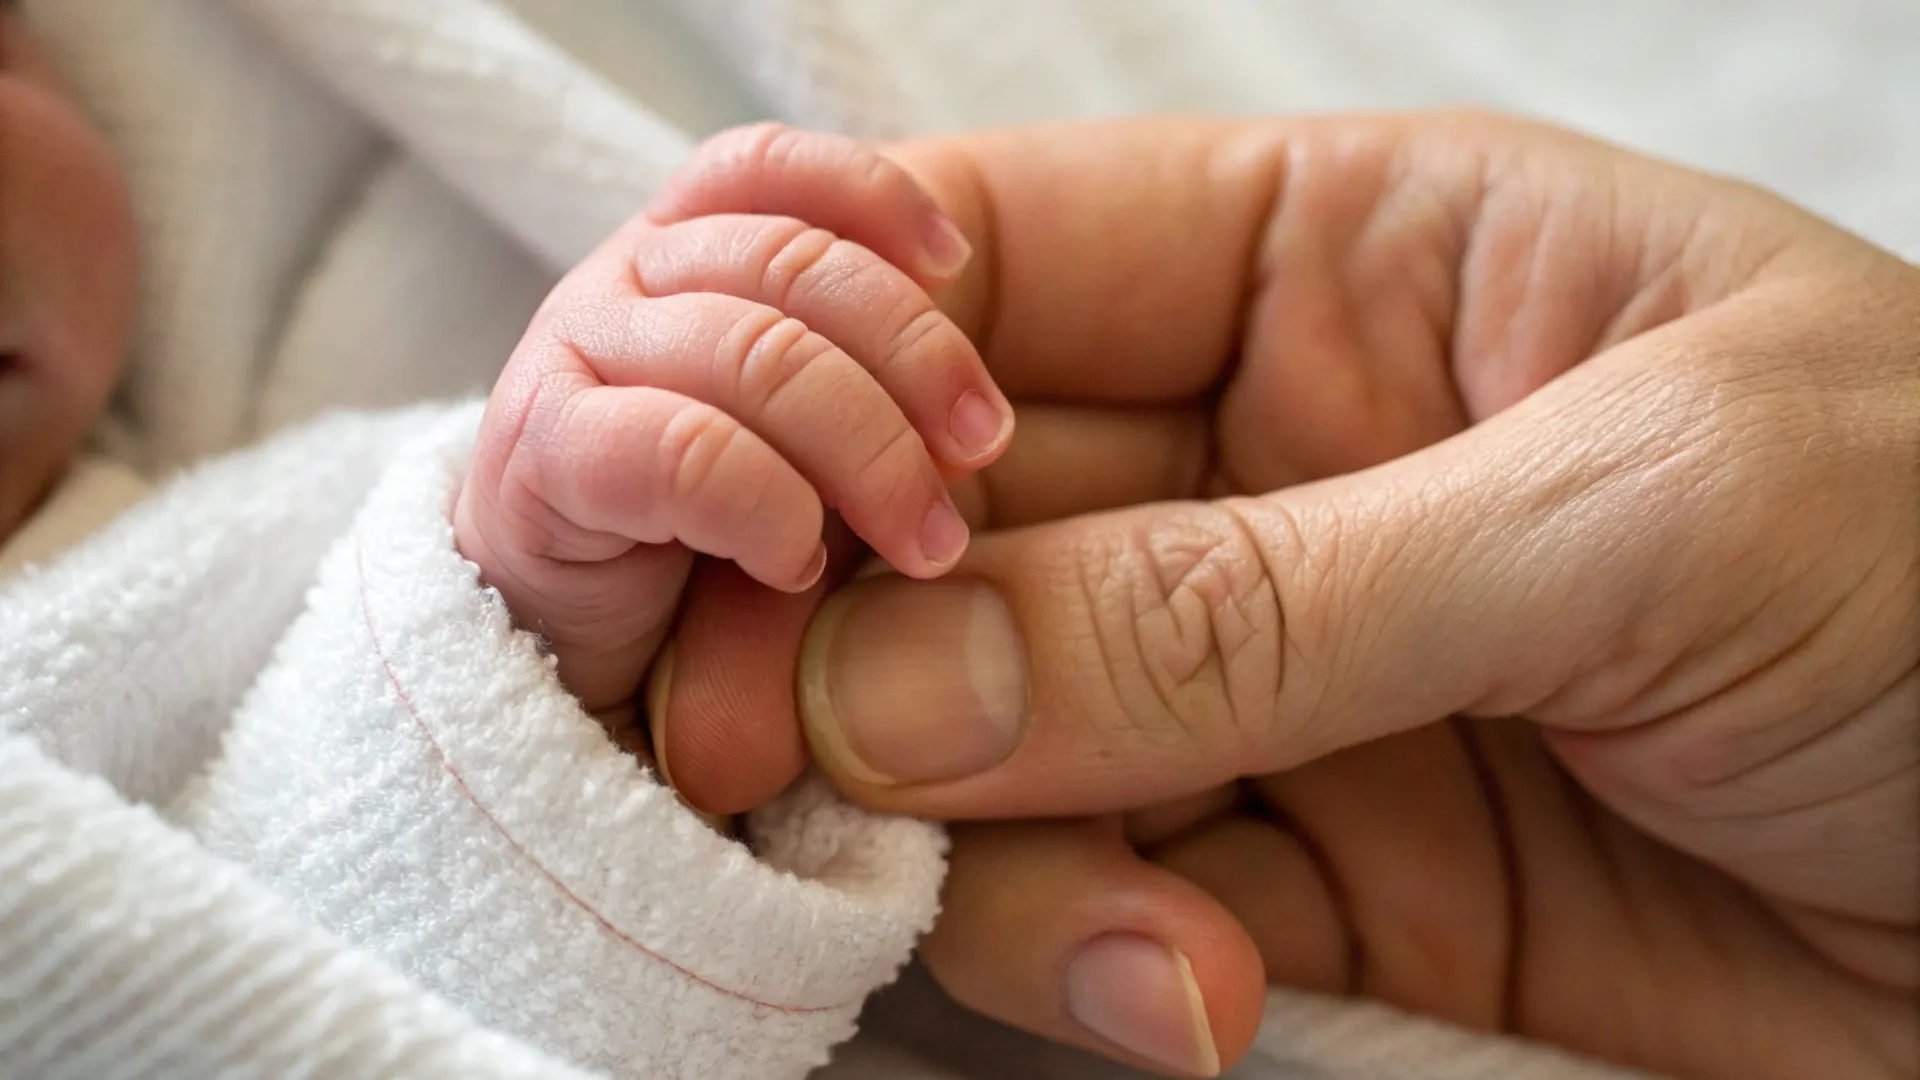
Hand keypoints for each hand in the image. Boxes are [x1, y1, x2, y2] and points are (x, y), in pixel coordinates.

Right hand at [453, 124, 1012, 767]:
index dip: (868, 194)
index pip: (763, 168)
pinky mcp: (541, 459)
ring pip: (753, 354)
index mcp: (675, 254)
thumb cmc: (701, 548)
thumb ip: (865, 399)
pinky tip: (795, 565)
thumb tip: (976, 421)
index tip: (957, 266)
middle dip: (913, 355)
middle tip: (981, 447)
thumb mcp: (799, 453)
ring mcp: (568, 362)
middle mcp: (616, 285)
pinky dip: (768, 509)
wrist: (556, 659)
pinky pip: (685, 452)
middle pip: (790, 263)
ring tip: (926, 540)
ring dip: (870, 452)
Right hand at [659, 114, 1919, 1076]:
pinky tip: (1189, 1003)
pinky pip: (1108, 907)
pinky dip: (1098, 965)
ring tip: (1122, 937)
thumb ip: (1258, 599)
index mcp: (1348, 267)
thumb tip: (906, 669)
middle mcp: (1278, 467)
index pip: (1011, 268)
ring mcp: (1278, 682)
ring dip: (982, 841)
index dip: (854, 363)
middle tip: (769, 753)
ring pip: (994, 740)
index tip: (765, 496)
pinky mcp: (1309, 881)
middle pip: (956, 527)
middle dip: (857, 640)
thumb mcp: (1634, 523)